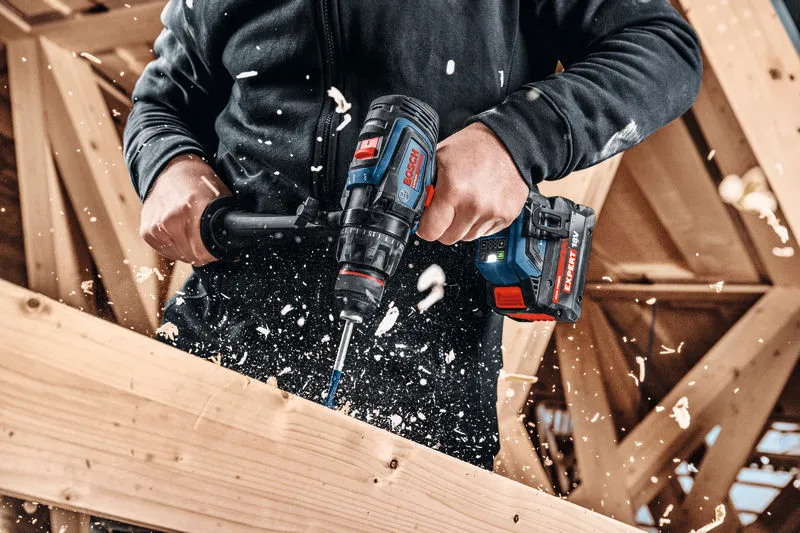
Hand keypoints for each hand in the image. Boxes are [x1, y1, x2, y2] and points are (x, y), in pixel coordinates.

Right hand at [139, 154, 229, 265]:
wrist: (170, 170)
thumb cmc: (199, 183)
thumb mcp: (219, 197)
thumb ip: (226, 221)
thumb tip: (236, 247)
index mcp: (190, 209)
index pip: (203, 251)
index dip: (214, 253)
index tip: (218, 249)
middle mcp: (169, 219)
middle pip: (192, 256)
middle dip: (203, 252)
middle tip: (207, 240)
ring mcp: (155, 226)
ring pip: (179, 256)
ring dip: (189, 250)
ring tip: (193, 233)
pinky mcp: (146, 232)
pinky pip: (166, 252)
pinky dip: (176, 247)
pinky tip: (180, 233)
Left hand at [417, 123, 527, 244]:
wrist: (509, 143)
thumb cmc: (474, 147)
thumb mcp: (439, 157)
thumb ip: (425, 183)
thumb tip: (413, 202)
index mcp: (453, 189)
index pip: (430, 230)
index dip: (425, 226)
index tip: (426, 221)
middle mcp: (473, 204)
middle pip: (448, 238)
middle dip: (443, 226)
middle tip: (445, 210)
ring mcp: (492, 213)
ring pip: (466, 237)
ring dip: (462, 225)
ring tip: (465, 203)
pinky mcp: (506, 217)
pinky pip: (485, 233)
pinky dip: (480, 223)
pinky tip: (481, 204)